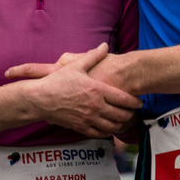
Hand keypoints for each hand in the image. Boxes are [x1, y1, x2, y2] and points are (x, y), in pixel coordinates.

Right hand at [21, 44, 141, 137]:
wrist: (40, 99)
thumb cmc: (57, 81)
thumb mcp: (76, 65)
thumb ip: (93, 56)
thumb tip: (104, 46)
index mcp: (97, 90)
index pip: (123, 99)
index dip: (134, 102)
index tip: (139, 102)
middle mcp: (95, 106)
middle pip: (120, 114)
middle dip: (129, 114)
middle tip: (133, 112)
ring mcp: (88, 119)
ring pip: (112, 126)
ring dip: (120, 124)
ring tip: (124, 121)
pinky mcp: (80, 127)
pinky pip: (99, 133)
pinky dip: (107, 132)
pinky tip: (109, 129)